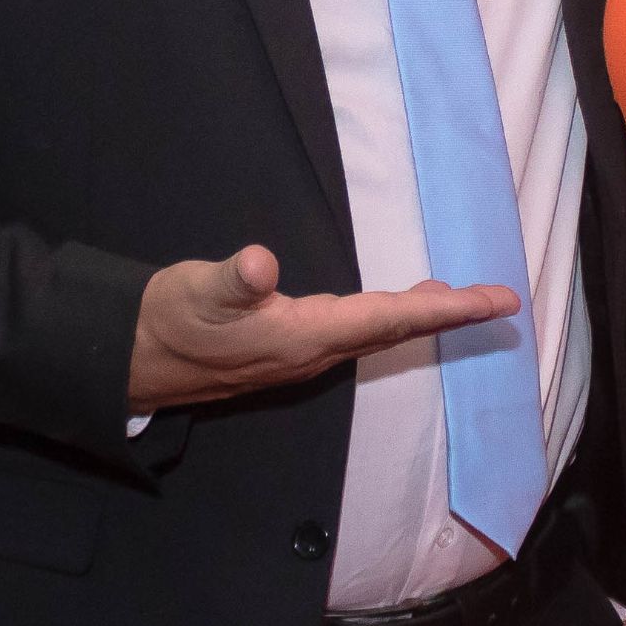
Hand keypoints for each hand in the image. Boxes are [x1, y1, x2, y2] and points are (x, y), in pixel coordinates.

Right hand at [128, 246, 518, 414]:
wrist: (129, 361)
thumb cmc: (167, 320)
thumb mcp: (197, 291)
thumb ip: (232, 281)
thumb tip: (260, 265)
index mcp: (303, 336)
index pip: (390, 320)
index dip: (448, 311)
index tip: (495, 303)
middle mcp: (312, 352)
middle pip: (394, 331)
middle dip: (448, 316)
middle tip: (496, 302)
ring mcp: (300, 355)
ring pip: (375, 333)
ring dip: (418, 318)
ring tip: (455, 300)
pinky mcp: (286, 350)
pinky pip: (355, 333)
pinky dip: (385, 318)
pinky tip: (389, 309)